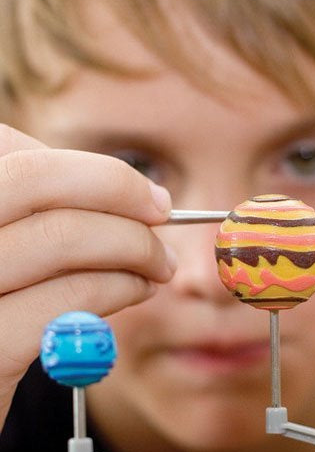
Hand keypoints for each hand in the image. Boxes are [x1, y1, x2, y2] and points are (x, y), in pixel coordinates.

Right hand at [0, 124, 176, 424]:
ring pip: (60, 237)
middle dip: (114, 189)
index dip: (78, 167)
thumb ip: (31, 217)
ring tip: (157, 264)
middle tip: (161, 212)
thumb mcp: (2, 261)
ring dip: (132, 245)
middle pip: (31, 180)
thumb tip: (116, 186)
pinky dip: (118, 288)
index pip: (5, 153)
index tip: (135, 191)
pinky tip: (135, 292)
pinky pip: (68, 299)